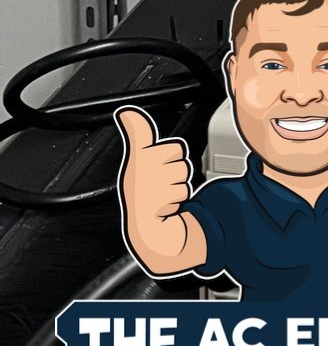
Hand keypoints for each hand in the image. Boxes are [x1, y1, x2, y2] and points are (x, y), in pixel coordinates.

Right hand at [116, 108, 198, 273]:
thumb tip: (127, 112)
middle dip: (176, 173)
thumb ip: (139, 133)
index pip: (172, 147)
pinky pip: (182, 196)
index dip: (170, 157)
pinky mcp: (155, 211)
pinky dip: (177, 202)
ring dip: (178, 188)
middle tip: (163, 184)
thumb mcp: (140, 159)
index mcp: (138, 162)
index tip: (159, 166)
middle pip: (181, 163)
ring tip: (164, 197)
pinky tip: (165, 208)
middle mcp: (140, 177)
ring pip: (183, 179)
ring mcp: (148, 195)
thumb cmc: (143, 197)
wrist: (145, 233)